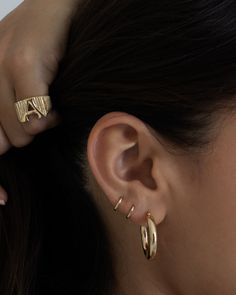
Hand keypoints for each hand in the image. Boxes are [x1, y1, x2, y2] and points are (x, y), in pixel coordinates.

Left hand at [0, 0, 78, 203]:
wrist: (58, 5)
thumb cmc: (38, 45)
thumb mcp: (12, 77)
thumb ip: (4, 111)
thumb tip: (5, 145)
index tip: (2, 197)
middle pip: (4, 141)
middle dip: (25, 136)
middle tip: (40, 116)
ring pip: (20, 132)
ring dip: (41, 126)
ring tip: (50, 105)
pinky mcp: (23, 63)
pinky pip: (36, 114)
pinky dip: (50, 117)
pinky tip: (57, 105)